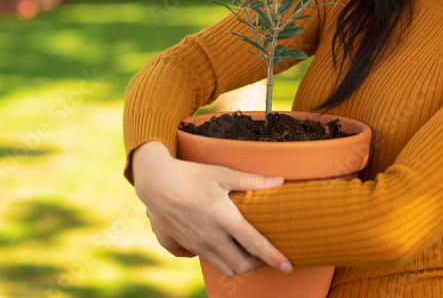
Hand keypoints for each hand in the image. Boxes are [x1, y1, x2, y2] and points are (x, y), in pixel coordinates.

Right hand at [131, 141, 293, 277]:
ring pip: (222, 268)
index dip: (274, 257)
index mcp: (225, 219)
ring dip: (236, 264)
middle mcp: (211, 237)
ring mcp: (196, 244)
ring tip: (242, 251)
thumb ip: (252, 181)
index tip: (288, 266)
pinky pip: (200, 260)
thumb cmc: (191, 175)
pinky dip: (212, 258)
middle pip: (241, 265)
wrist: (155, 181)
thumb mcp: (223, 173)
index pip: (256, 245)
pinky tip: (213, 244)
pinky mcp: (181, 246)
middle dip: (256, 264)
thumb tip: (280, 181)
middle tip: (261, 253)